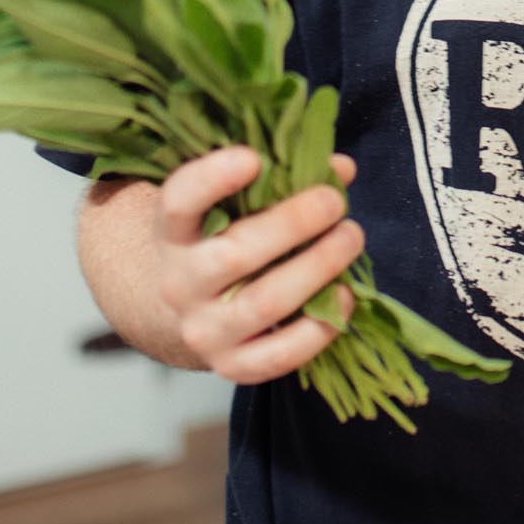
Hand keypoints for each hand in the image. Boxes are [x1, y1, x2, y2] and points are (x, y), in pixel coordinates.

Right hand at [155, 146, 365, 384]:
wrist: (189, 308)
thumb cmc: (223, 238)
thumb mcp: (234, 203)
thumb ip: (282, 179)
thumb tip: (341, 169)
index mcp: (173, 232)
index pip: (179, 203)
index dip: (211, 179)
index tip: (252, 158)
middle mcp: (179, 283)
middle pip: (234, 255)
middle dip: (294, 224)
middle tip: (334, 202)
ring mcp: (203, 330)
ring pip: (263, 303)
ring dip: (317, 268)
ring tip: (350, 237)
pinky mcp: (230, 365)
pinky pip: (278, 355)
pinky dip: (318, 329)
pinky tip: (346, 297)